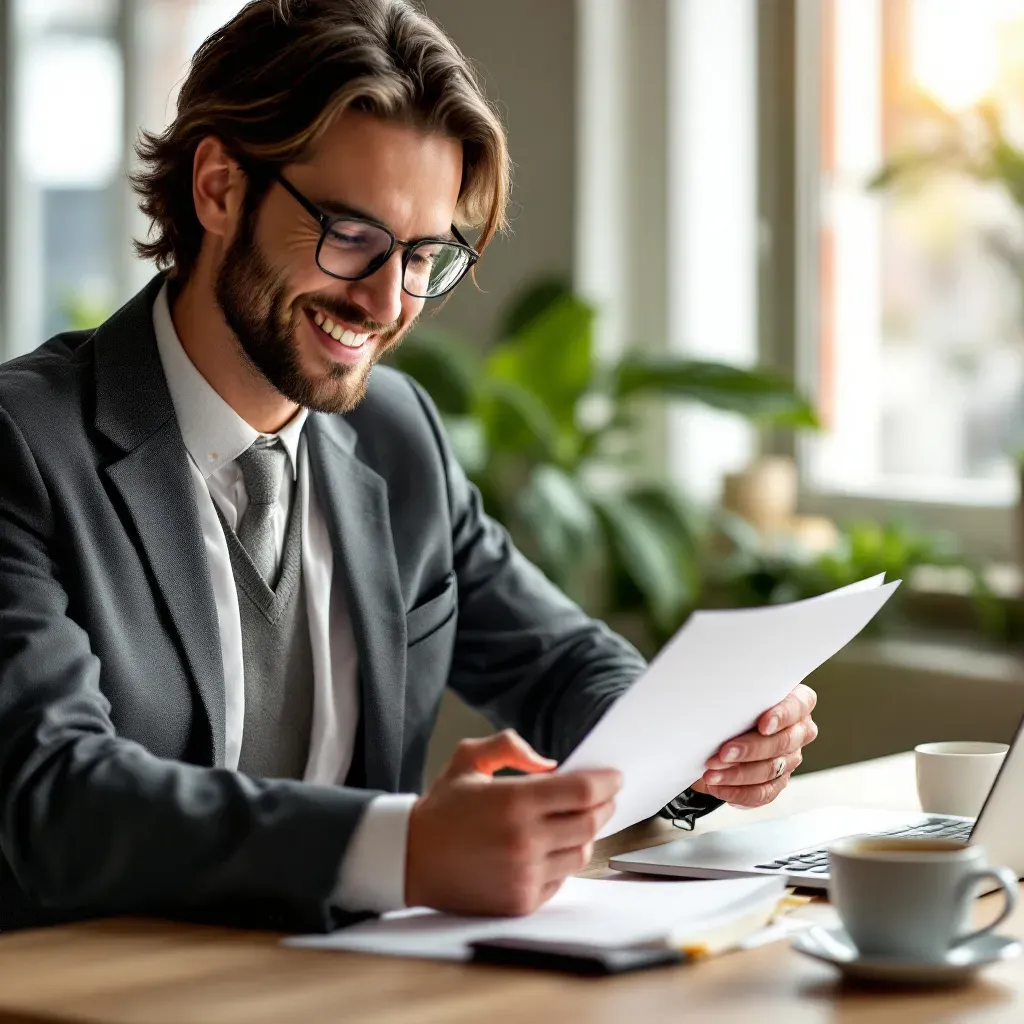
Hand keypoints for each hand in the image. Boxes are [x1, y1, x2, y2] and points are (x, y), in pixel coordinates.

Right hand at [405, 729, 620, 915]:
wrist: (410, 859)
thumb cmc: (442, 808)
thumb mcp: (469, 760)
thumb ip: (509, 747)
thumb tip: (550, 763)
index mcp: (514, 801)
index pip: (582, 791)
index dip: (606, 782)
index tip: (615, 776)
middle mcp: (524, 840)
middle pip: (590, 823)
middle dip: (604, 806)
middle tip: (605, 797)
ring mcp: (524, 874)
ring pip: (581, 853)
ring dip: (585, 834)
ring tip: (577, 821)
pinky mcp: (522, 900)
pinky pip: (561, 879)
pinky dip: (563, 861)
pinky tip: (551, 847)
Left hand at [691, 684, 818, 807]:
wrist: (723, 731)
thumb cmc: (733, 707)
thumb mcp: (735, 697)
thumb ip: (738, 698)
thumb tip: (714, 702)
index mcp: (796, 702)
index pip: (799, 705)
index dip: (782, 716)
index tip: (763, 725)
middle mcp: (798, 731)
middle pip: (782, 743)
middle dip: (750, 750)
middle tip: (723, 753)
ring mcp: (790, 758)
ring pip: (771, 770)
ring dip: (737, 774)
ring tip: (712, 774)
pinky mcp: (778, 781)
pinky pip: (763, 793)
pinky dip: (738, 792)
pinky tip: (719, 788)